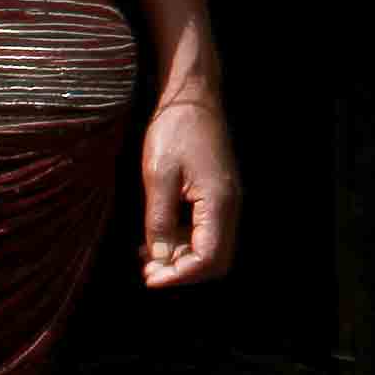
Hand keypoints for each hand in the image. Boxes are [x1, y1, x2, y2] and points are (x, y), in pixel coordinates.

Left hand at [140, 97, 237, 288]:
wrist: (192, 96)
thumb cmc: (175, 129)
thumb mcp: (159, 175)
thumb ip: (159, 219)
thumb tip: (159, 256)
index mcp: (219, 202)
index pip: (208, 258)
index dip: (180, 275)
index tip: (150, 278)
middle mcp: (229, 206)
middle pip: (215, 260)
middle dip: (182, 271)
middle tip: (148, 271)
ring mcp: (225, 200)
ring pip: (210, 247)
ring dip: (180, 257)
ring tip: (146, 256)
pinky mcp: (216, 194)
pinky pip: (204, 230)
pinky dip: (183, 241)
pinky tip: (156, 237)